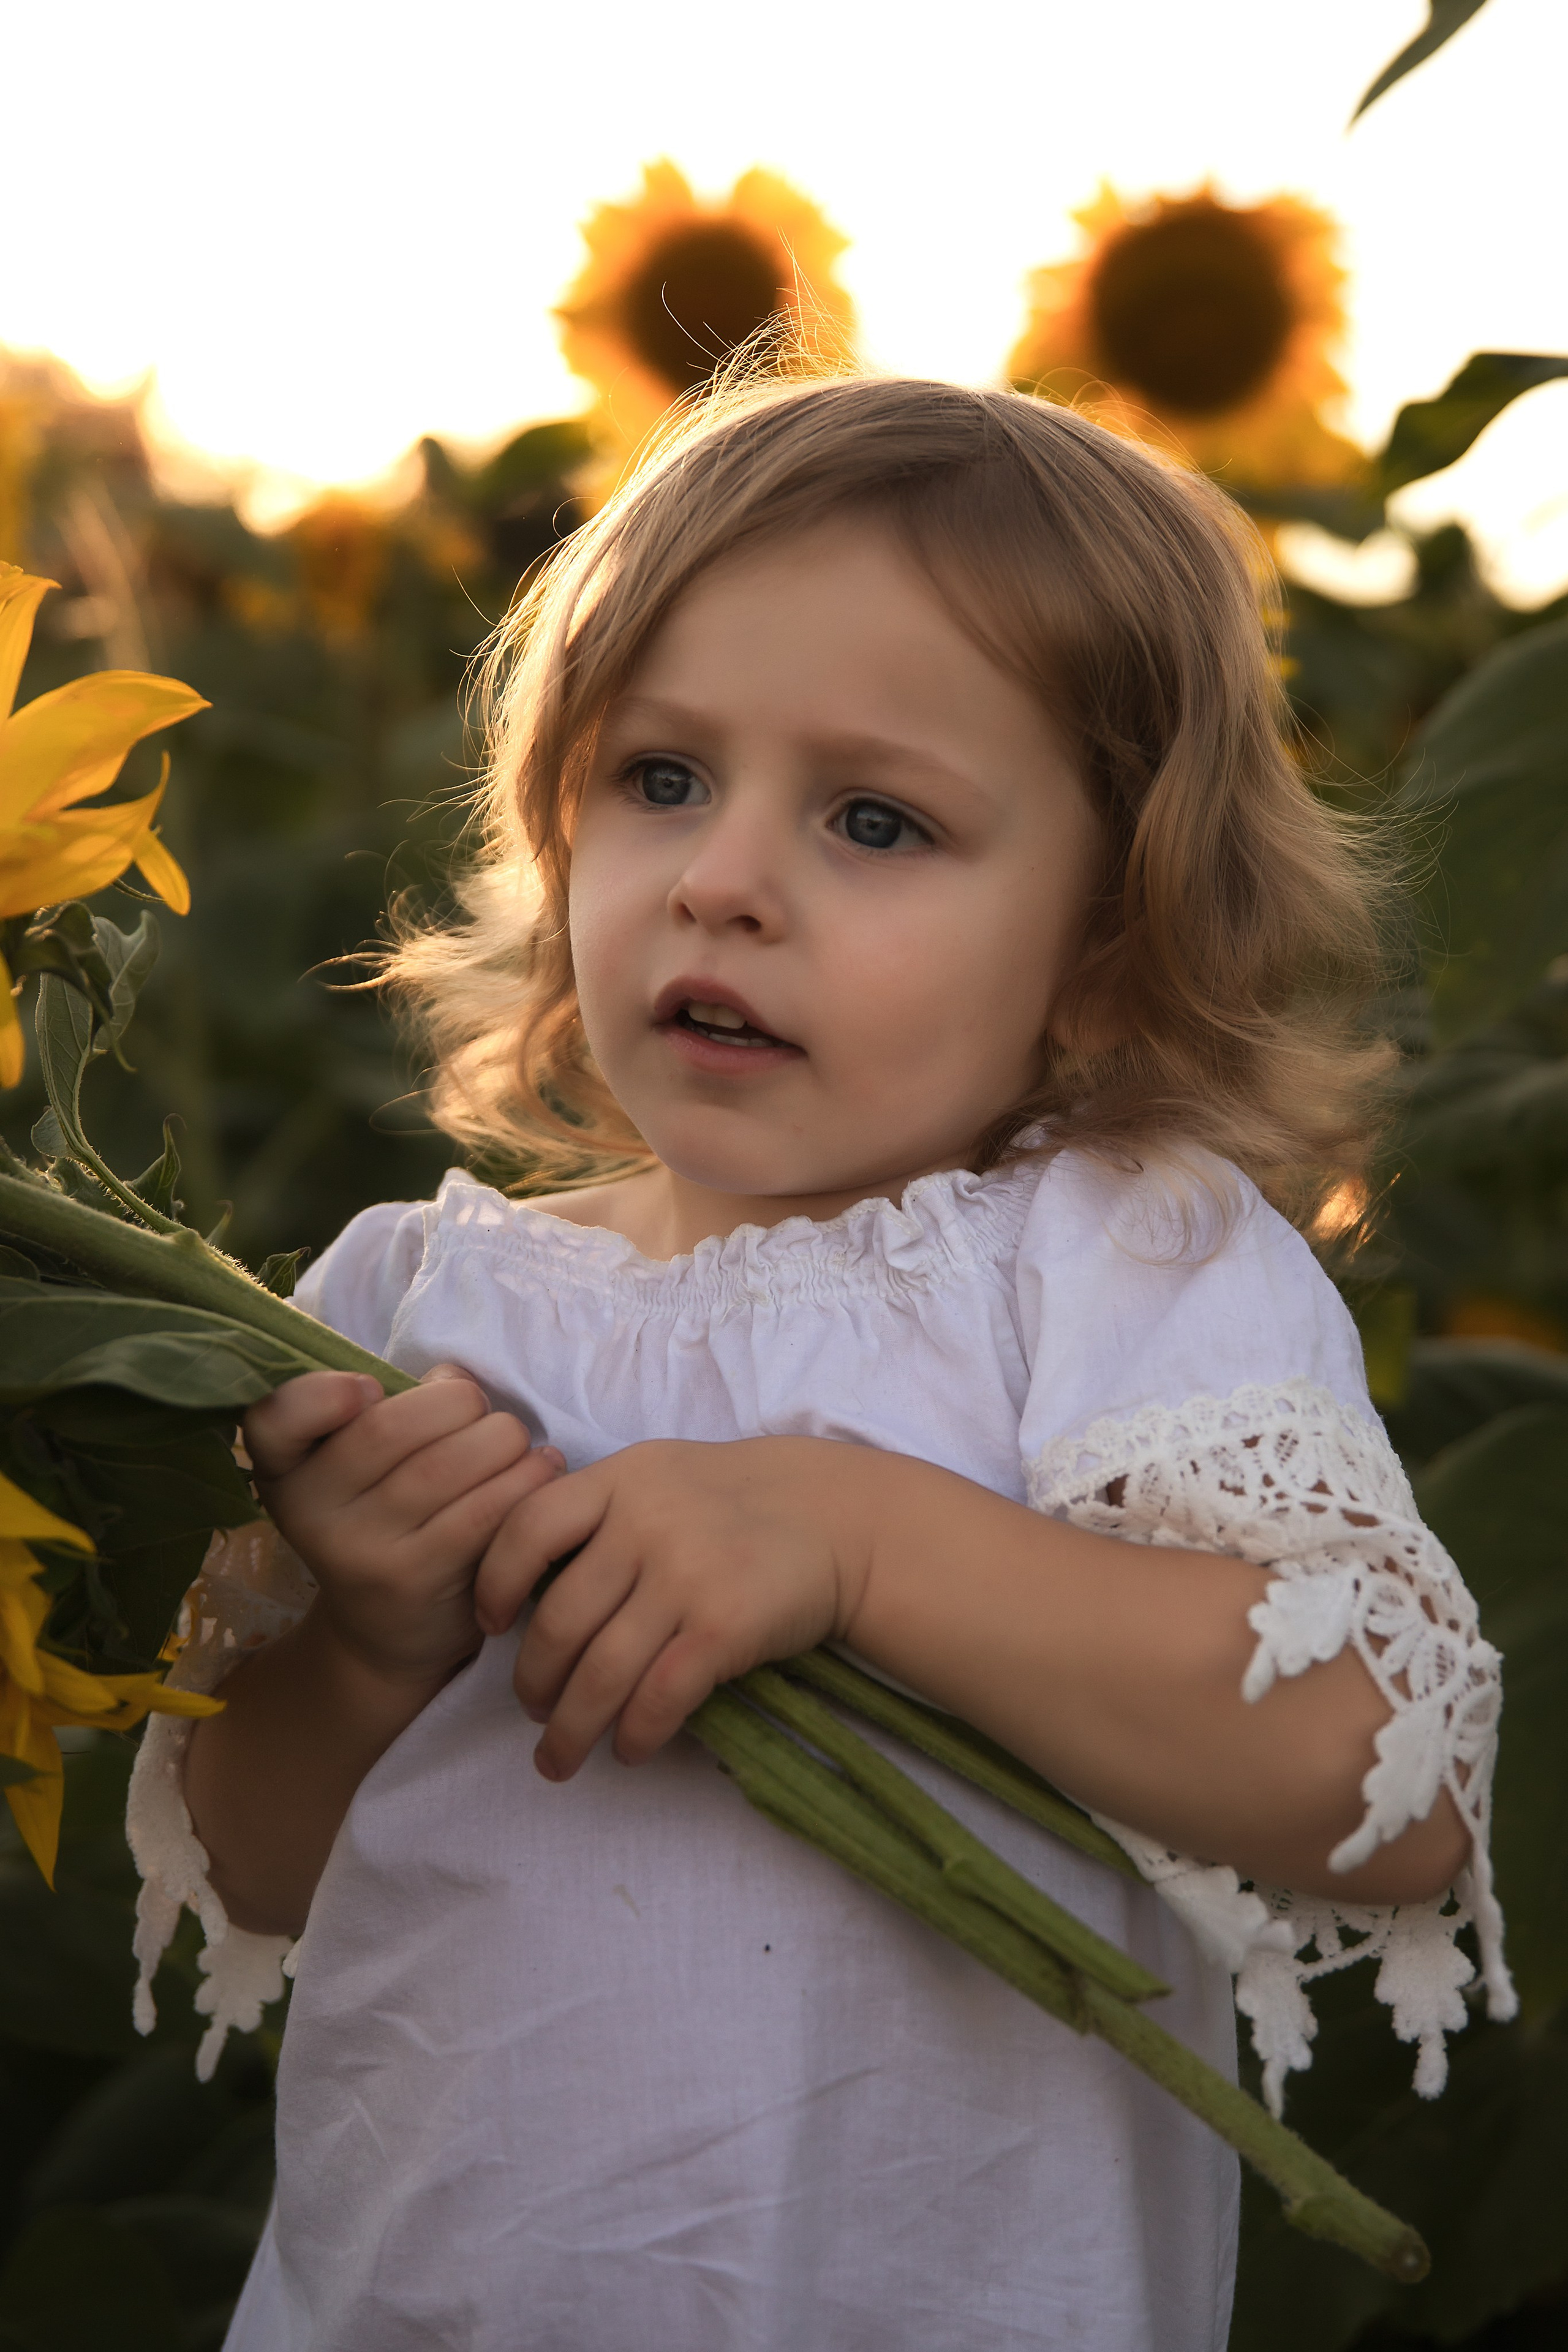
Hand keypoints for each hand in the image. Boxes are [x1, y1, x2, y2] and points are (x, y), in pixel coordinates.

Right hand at [243, 1366, 563, 1689]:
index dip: (323, 1393)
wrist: (385, 1636)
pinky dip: (525, 1478)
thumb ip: (393, 1408)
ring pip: (446, 1464)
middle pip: (388, 1427)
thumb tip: (453, 1376)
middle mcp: (310, 1514)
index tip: (370, 1390)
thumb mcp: (362, 1467)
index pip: (274, 1419)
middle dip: (456, 1403)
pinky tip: (542, 1470)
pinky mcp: (417, 1581)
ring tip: (517, 1443)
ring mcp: (360, 1553)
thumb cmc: (387, 1520)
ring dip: (502, 1438)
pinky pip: (486, 1510)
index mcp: (287, 1469)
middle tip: (480, 1412)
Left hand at [473, 1437, 882, 1780]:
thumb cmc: (737, 1504)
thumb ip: (600, 1512)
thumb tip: (528, 1585)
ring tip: (559, 1757)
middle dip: (533, 1682)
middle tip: (534, 1711)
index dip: (493, 1583)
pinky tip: (629, 1750)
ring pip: (600, 1671)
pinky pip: (658, 1696)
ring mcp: (685, 1574)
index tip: (489, 1625)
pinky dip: (635, 1734)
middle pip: (557, 1620)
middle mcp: (645, 1522)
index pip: (527, 1528)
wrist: (839, 1518)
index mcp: (621, 1479)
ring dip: (570, 1728)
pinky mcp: (723, 1626)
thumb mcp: (662, 1476)